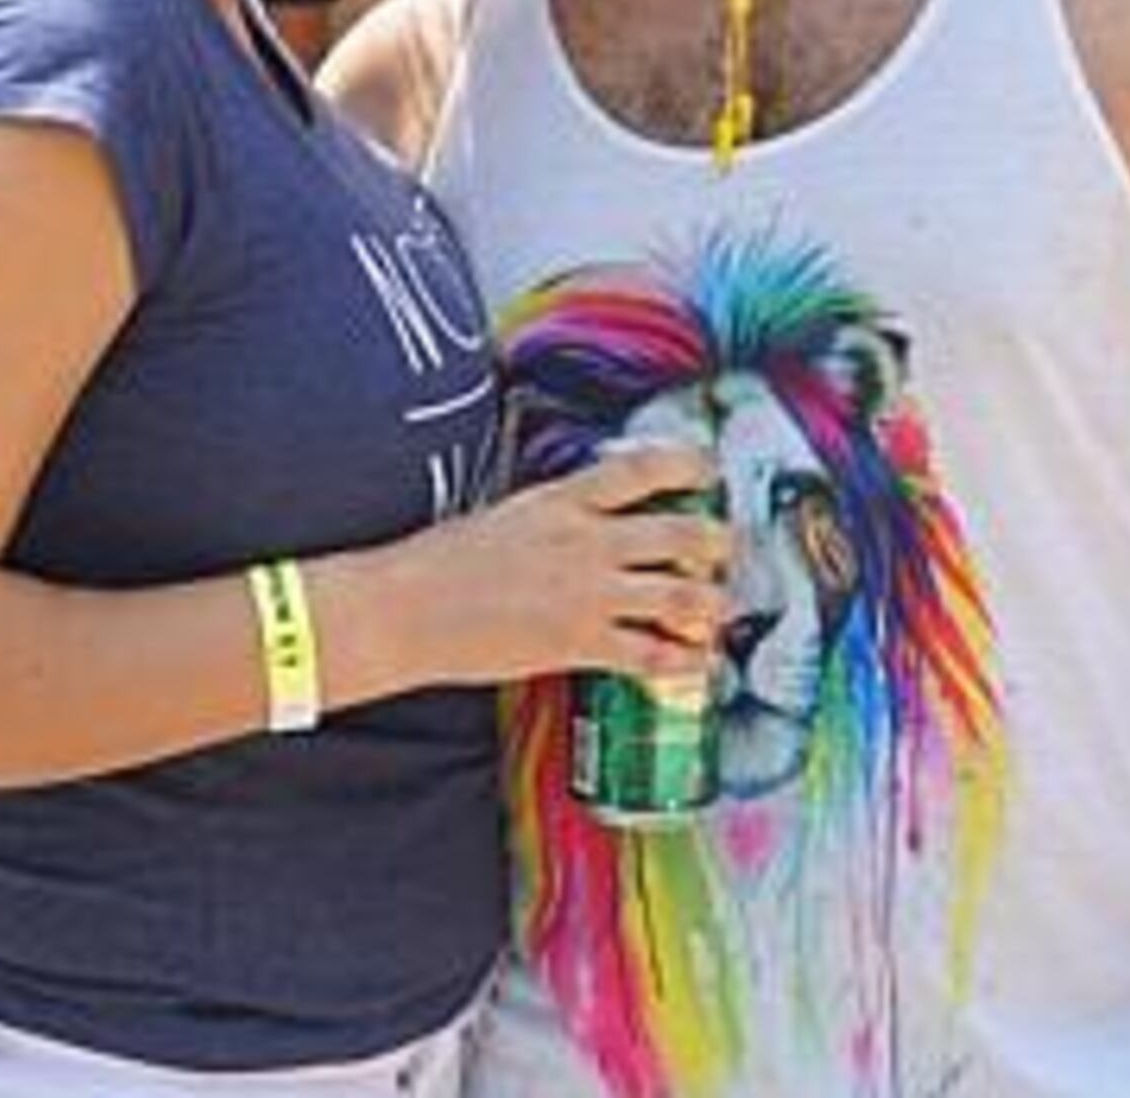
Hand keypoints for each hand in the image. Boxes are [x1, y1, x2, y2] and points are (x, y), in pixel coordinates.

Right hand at [366, 443, 731, 690]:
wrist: (405, 609)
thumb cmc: (440, 562)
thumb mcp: (504, 518)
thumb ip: (552, 518)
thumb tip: (584, 522)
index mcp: (561, 501)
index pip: (639, 470)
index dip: (684, 464)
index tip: (708, 468)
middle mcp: (586, 541)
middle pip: (679, 533)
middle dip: (715, 543)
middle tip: (725, 550)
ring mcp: (588, 593)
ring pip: (679, 595)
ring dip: (711, 603)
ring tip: (720, 608)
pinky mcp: (579, 643)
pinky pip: (650, 653)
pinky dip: (682, 661)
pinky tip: (697, 665)